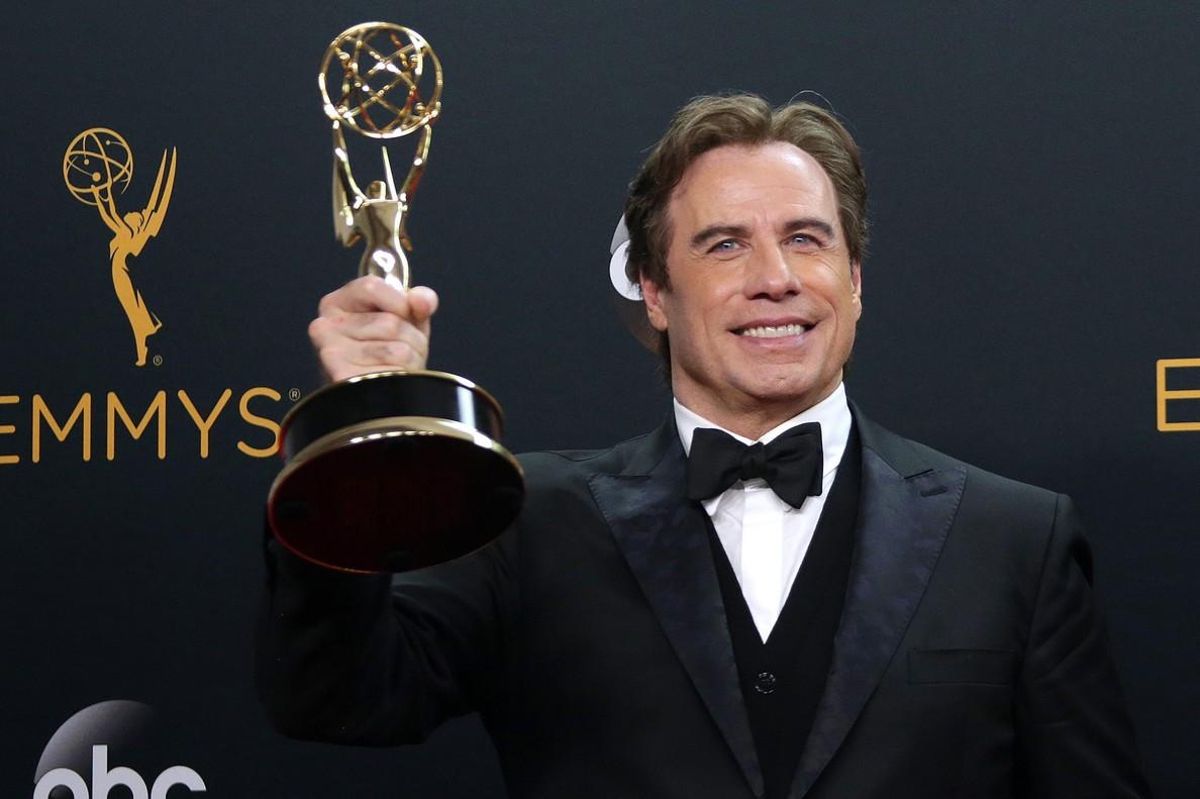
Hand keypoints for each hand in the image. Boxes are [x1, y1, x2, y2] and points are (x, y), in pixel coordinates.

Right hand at [308, 276, 438, 382]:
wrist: (374, 398)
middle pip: (389, 322)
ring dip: (410, 359)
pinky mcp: (340, 378)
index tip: (405, 313)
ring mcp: (330, 352)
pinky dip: (401, 376)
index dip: (399, 301)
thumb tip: (422, 300)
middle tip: (402, 350)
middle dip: (411, 338)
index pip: (371, 286)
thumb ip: (417, 302)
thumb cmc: (386, 355)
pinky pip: (390, 370)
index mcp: (337, 303)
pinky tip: (390, 380)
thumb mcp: (405, 320)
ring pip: (395, 349)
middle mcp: (325, 325)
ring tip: (397, 365)